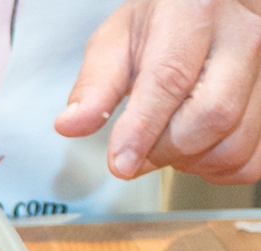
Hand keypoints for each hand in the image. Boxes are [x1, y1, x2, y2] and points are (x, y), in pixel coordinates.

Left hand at [55, 0, 260, 183]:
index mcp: (194, 11)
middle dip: (163, 150)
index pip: (170, 79)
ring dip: (189, 163)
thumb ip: (94, 84)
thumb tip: (71, 125)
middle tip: (136, 150)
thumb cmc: (160, 24)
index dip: (142, 129)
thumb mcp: (116, 40)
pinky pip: (251, 160)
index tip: (120, 163)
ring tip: (165, 143)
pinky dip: (217, 170)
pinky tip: (195, 150)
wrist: (207, 7)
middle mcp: (242, 36)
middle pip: (211, 117)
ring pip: (234, 144)